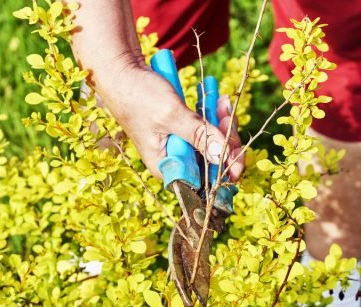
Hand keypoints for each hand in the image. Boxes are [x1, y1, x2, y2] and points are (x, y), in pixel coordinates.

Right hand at [93, 63, 244, 180]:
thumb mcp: (171, 115)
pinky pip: (205, 128)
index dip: (226, 168)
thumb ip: (198, 135)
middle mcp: (173, 161)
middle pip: (212, 161)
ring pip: (212, 142)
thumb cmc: (138, 95)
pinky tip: (217, 97)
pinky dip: (213, 114)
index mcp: (166, 167)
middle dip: (225, 138)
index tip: (238, 150)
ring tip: (222, 100)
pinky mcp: (181, 130)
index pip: (204, 180)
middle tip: (227, 112)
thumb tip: (224, 156)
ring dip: (221, 122)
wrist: (122, 72)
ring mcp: (178, 145)